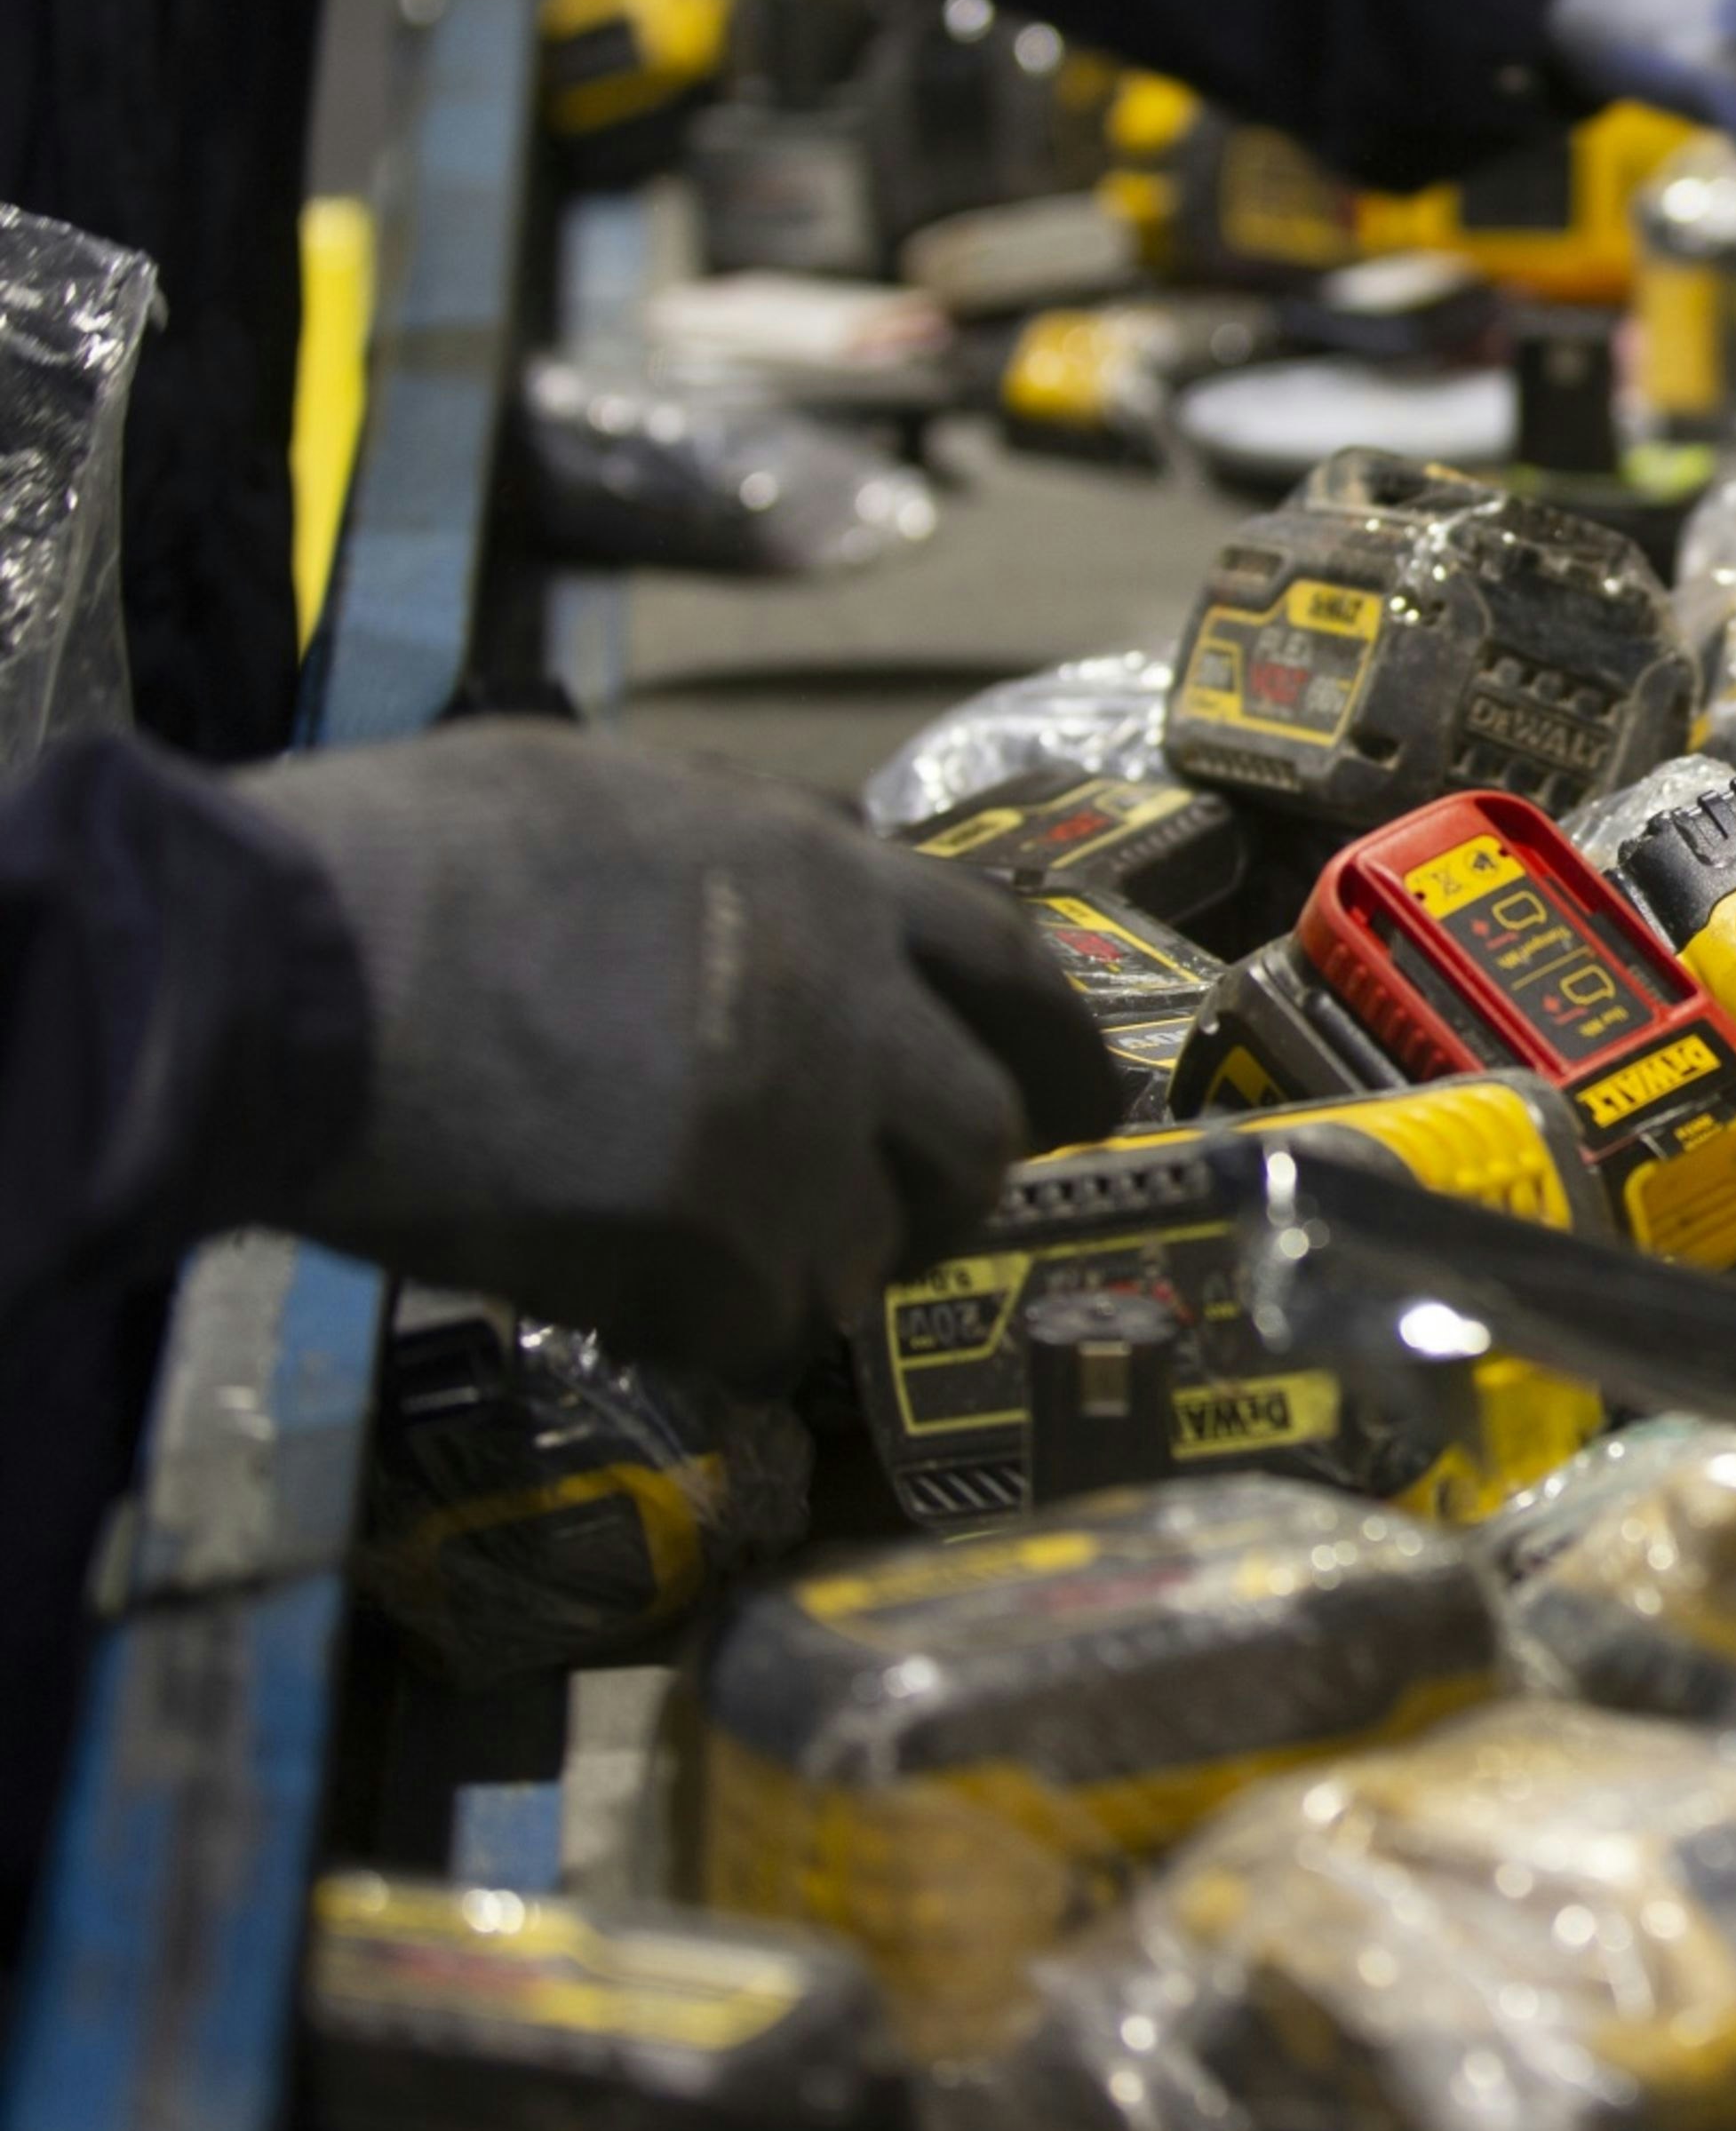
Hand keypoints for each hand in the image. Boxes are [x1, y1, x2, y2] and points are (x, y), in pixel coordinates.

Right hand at [242, 724, 1115, 1385]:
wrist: (270, 973)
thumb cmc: (396, 862)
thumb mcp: (602, 794)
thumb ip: (733, 853)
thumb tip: (797, 871)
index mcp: (823, 878)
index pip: (1012, 967)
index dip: (1055, 1042)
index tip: (1069, 1098)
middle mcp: (842, 1006)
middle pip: (980, 1133)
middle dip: (943, 1183)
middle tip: (881, 1212)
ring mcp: (788, 1138)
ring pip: (878, 1252)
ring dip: (815, 1269)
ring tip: (715, 1255)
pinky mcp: (710, 1255)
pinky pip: (765, 1336)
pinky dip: (714, 1336)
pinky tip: (626, 1298)